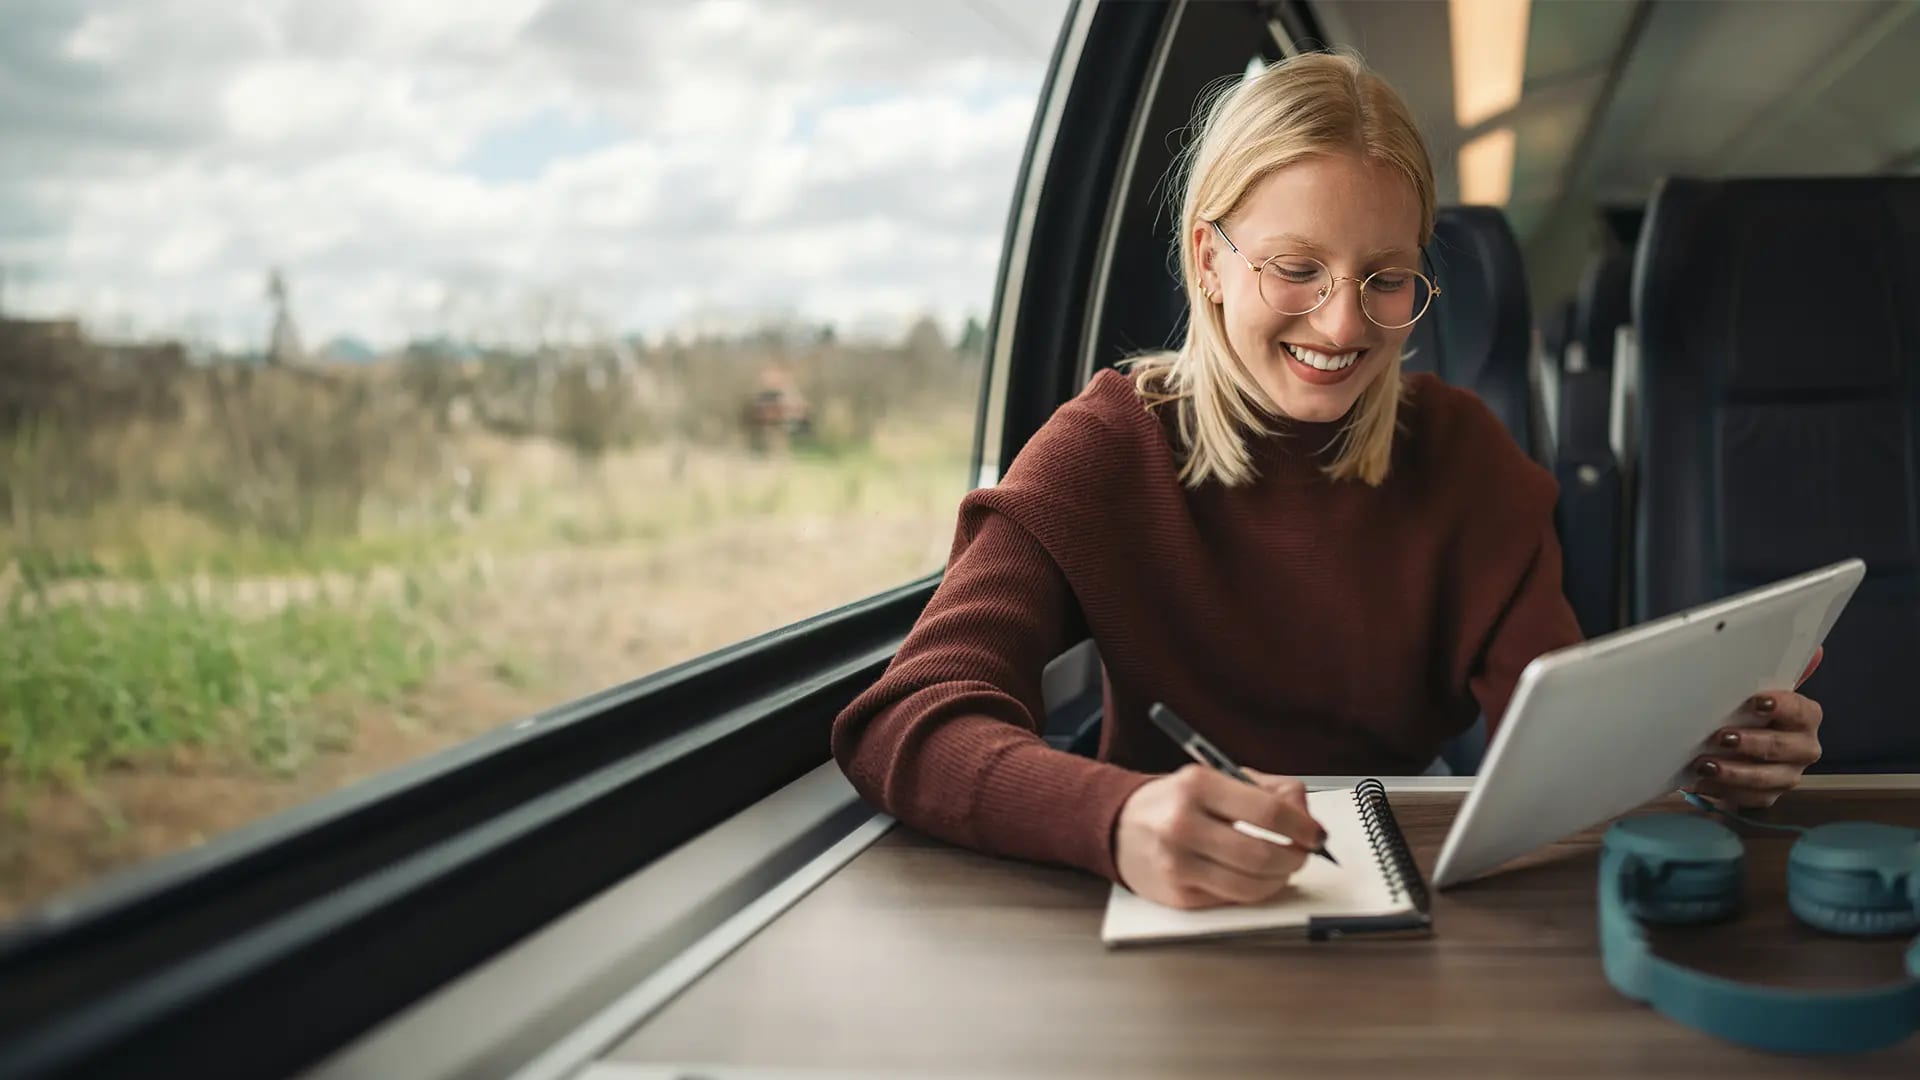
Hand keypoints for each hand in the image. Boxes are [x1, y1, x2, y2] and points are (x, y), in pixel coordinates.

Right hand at [1113, 764, 1323, 908]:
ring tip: (1281, 868)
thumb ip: (1265, 789)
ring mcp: (1178, 864)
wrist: (1118, 826)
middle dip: (1295, 857)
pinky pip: (1233, 901)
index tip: (1315, 833)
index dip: (1302, 826)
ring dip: (1279, 879)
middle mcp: (1183, 824)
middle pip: (1263, 854)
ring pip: (1252, 886)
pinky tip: (1252, 877)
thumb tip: (1305, 814)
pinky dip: (1253, 891)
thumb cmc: (1175, 801)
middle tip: (1302, 853)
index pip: (1268, 812)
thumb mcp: (1214, 778)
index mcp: (1196, 785)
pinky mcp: (1177, 895)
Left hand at [1689, 646, 1825, 808]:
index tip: (1756, 702)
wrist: (1747, 744)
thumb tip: (1816, 651)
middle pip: (1783, 748)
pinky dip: (1725, 792)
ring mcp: (1788, 775)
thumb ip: (1779, 672)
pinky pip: (1750, 799)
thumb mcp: (1759, 688)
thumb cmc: (1752, 711)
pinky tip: (1702, 783)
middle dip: (1752, 744)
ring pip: (1766, 779)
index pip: (1801, 711)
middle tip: (1722, 737)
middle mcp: (1804, 748)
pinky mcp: (1769, 796)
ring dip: (1734, 773)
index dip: (1781, 707)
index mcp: (1806, 717)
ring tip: (1704, 765)